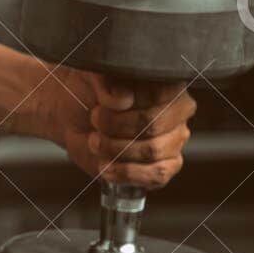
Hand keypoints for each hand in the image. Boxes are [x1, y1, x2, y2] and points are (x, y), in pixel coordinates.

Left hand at [43, 68, 195, 188]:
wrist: (75, 117)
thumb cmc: (89, 93)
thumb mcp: (92, 76)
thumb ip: (107, 82)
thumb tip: (123, 100)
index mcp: (169, 83)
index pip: (159, 97)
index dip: (124, 106)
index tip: (100, 106)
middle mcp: (179, 111)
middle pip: (152, 126)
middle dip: (114, 127)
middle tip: (94, 121)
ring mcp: (175, 140)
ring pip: (152, 151)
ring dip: (114, 149)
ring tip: (95, 141)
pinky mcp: (165, 166)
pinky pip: (157, 175)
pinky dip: (125, 173)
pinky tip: (105, 165)